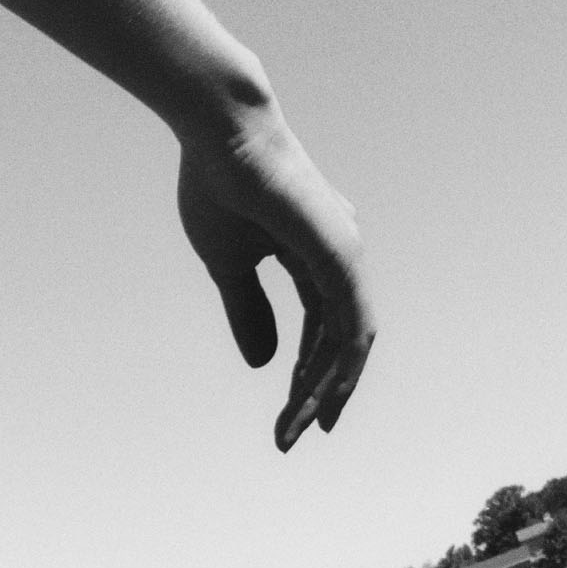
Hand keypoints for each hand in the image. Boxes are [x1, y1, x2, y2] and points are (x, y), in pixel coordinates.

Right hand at [175, 107, 372, 450]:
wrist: (221, 133)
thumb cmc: (217, 183)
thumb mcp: (227, 262)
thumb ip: (247, 310)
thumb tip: (264, 364)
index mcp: (314, 252)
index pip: (321, 324)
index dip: (310, 368)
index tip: (293, 412)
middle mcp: (341, 255)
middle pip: (339, 339)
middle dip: (320, 390)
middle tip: (298, 434)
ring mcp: (346, 256)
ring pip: (348, 341)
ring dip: (323, 388)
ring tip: (297, 426)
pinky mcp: (342, 257)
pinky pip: (349, 327)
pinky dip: (335, 365)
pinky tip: (314, 394)